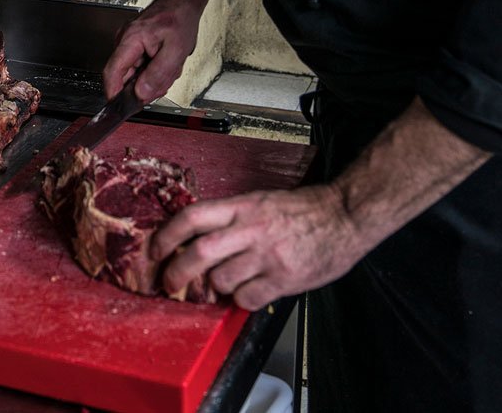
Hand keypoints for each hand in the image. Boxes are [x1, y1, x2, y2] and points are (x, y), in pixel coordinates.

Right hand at [102, 0, 201, 101]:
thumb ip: (158, 74)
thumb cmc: (180, 18)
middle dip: (144, 86)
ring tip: (169, 65)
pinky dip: (153, 70)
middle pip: (124, 76)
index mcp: (130, 39)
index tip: (121, 107)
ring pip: (133, 74)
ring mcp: (128, 43)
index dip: (114, 93)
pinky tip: (165, 61)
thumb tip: (142, 94)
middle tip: (165, 80)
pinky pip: (139, 67)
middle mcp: (124, 41)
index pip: (112, 72)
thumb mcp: (176, 50)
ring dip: (152, 77)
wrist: (183, 1)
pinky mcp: (134, 46)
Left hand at [151, 185, 364, 310]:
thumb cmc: (304, 209)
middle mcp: (252, 229)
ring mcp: (268, 255)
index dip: (168, 234)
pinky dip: (241, 300)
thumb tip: (198, 237)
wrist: (346, 215)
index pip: (193, 217)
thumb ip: (232, 218)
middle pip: (200, 252)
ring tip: (222, 284)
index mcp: (243, 206)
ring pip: (221, 279)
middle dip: (177, 270)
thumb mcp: (261, 201)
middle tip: (170, 281)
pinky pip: (248, 298)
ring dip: (214, 287)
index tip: (155, 248)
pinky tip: (248, 293)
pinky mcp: (284, 278)